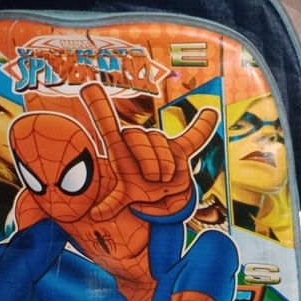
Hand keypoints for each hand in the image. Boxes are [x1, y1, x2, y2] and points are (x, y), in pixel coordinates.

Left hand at [80, 84, 218, 218]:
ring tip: (165, 180)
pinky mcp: (181, 149)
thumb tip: (94, 214)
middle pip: (139, 137)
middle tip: (152, 179)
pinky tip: (211, 112)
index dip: (97, 103)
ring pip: (162, 146)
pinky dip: (204, 125)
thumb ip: (111, 203)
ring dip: (165, 167)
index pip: (107, 122)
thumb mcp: (126, 196)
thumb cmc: (141, 190)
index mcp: (122, 146)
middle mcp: (141, 139)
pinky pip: (194, 135)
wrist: (163, 196)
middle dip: (148, 162)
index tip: (89, 86)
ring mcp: (161, 143)